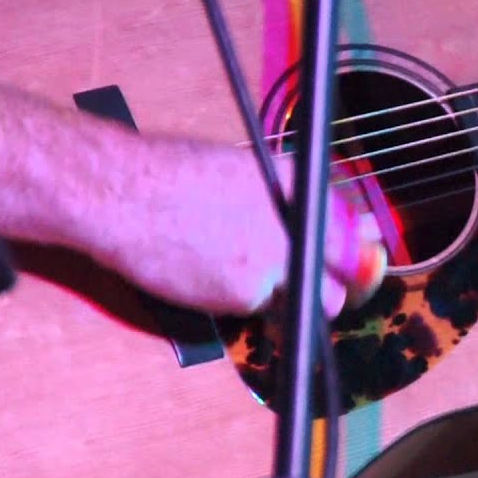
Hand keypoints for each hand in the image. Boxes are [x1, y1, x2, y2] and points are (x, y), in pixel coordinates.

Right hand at [86, 142, 385, 317]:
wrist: (125, 195)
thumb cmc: (169, 173)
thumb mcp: (241, 169)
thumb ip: (282, 197)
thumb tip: (307, 219)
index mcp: (301, 184)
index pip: (351, 228)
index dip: (349, 251)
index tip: (348, 263)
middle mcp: (301, 222)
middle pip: (347, 272)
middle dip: (337, 284)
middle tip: (318, 289)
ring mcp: (280, 259)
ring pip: (315, 300)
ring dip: (298, 300)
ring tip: (255, 282)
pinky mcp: (251, 293)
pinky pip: (261, 308)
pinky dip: (242, 301)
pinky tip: (211, 278)